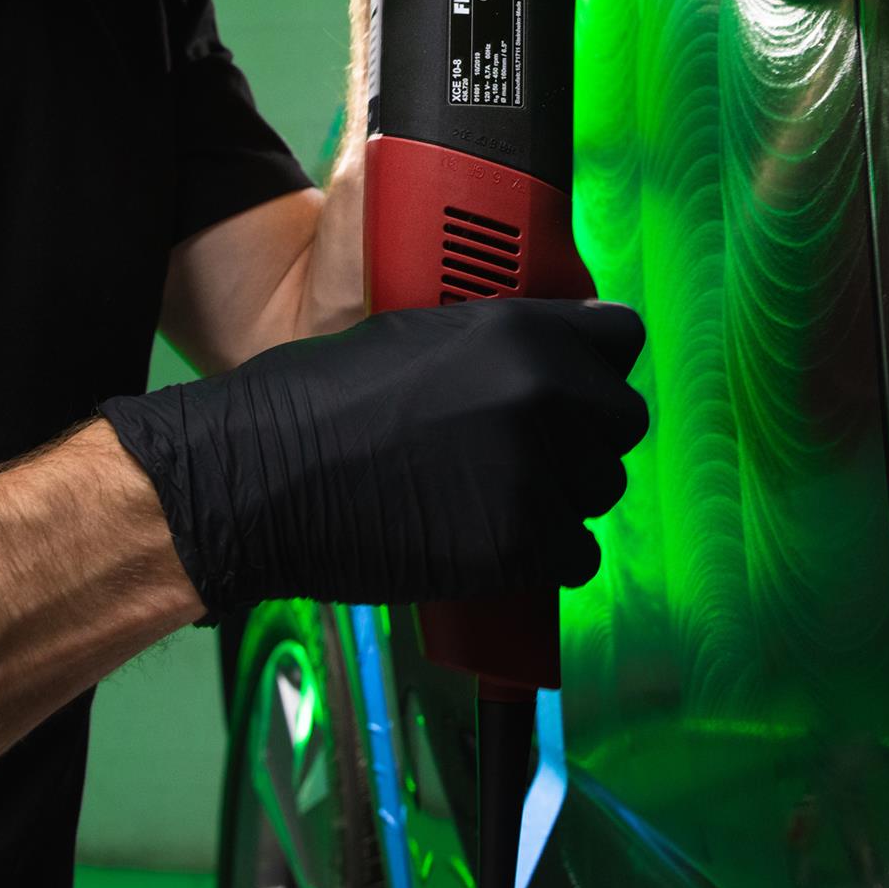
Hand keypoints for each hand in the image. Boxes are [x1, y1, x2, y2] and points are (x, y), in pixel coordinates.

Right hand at [102, 297, 647, 612]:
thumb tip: (574, 342)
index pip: (624, 338)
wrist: (264, 478)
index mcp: (523, 331)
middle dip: (586, 436)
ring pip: (601, 492)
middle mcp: (546, 395)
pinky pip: (578, 556)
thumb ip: (508, 338)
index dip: (600, 363)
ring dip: (562, 497)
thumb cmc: (325, 399)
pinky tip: (490, 540)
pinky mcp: (521, 547)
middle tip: (527, 451)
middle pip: (623, 422)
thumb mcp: (425, 332)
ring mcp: (538, 474)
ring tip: (490, 495)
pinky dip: (544, 556)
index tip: (579, 385)